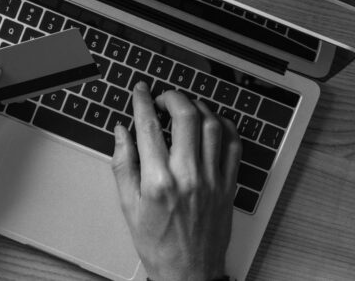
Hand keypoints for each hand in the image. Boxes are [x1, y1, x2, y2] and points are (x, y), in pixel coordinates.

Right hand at [111, 82, 241, 280]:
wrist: (188, 274)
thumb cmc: (158, 245)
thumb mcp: (128, 207)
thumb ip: (123, 165)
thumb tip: (121, 132)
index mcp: (158, 182)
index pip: (149, 127)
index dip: (142, 101)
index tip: (140, 91)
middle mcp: (187, 176)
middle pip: (185, 117)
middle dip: (173, 97)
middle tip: (163, 97)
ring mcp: (212, 180)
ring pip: (212, 126)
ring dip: (199, 108)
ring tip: (186, 107)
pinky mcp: (229, 186)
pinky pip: (233, 146)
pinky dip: (225, 127)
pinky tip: (214, 123)